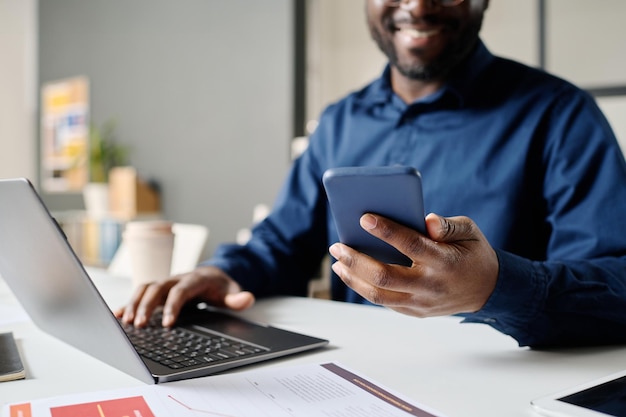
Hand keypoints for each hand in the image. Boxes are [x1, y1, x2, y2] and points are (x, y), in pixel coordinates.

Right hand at [114, 265, 254, 327]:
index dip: (172, 306)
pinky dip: (127, 303)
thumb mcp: (233, 291)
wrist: (214, 274)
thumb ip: (238, 297)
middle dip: (146, 306)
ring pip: (145, 288)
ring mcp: (166, 283)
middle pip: (157, 288)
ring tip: (125, 322)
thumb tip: (248, 298)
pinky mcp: (158, 290)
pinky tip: (117, 316)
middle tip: (139, 325)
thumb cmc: (221, 285)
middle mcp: (176, 279)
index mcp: (194, 279)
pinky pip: (140, 293)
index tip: (167, 324)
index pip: (180, 291)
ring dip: (133, 304)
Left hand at [329, 212, 498, 316]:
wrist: (487, 289)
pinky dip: (363, 288)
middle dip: (356, 260)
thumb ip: (448, 225)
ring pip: (378, 294)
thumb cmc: (472, 253)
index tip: (364, 218)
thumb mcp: (469, 232)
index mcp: (445, 262)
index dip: (387, 231)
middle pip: (385, 276)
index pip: (411, 245)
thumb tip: (427, 220)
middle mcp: (431, 285)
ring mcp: (422, 303)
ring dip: (353, 277)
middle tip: (337, 245)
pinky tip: (349, 273)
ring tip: (337, 260)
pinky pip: (383, 302)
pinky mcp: (415, 312)